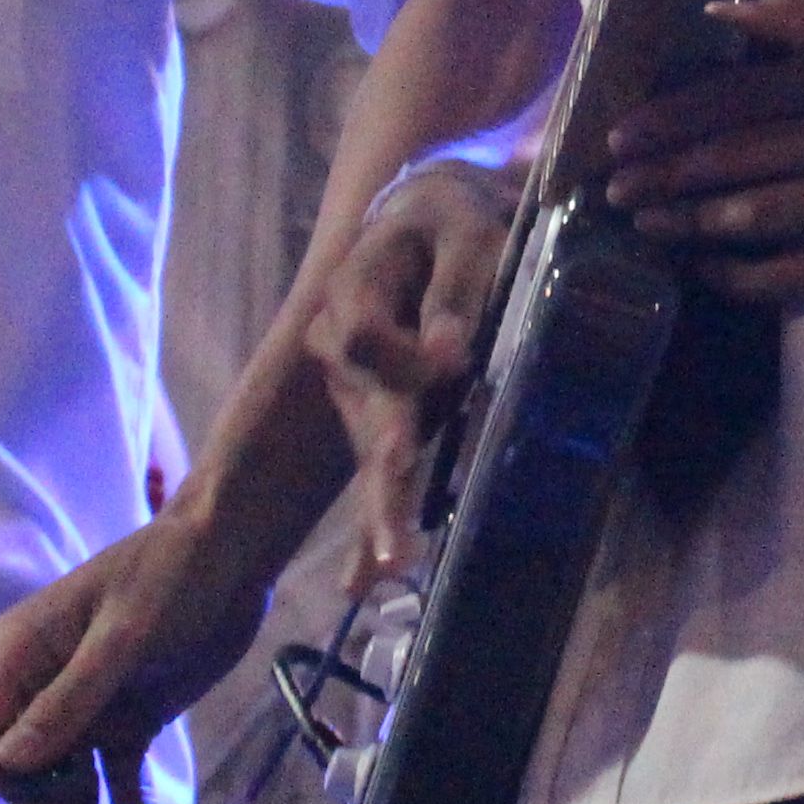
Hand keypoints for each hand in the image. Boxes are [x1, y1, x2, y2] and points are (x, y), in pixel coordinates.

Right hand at [0, 515, 257, 803]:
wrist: (237, 551)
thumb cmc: (172, 574)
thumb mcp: (124, 636)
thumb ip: (69, 700)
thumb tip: (9, 764)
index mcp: (19, 657)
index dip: (8, 780)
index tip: (55, 794)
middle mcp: (41, 689)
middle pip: (26, 781)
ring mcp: (85, 711)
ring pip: (72, 795)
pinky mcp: (128, 724)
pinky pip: (122, 789)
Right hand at [314, 161, 515, 576]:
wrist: (431, 224)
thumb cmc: (453, 221)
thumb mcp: (465, 229)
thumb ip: (456, 284)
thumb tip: (447, 349)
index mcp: (352, 287)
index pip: (362, 334)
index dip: (403, 353)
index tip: (453, 360)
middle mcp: (337, 346)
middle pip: (359, 408)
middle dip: (382, 464)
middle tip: (399, 514)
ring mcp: (356, 389)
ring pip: (367, 450)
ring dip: (378, 508)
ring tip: (387, 565)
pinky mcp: (381, 417)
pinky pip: (372, 471)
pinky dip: (371, 525)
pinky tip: (357, 582)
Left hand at [603, 0, 803, 302]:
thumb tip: (722, 8)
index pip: (740, 96)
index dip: (673, 118)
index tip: (620, 136)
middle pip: (739, 157)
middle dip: (667, 176)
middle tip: (612, 193)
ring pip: (762, 214)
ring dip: (694, 223)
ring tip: (647, 228)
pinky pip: (803, 270)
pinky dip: (748, 275)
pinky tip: (710, 272)